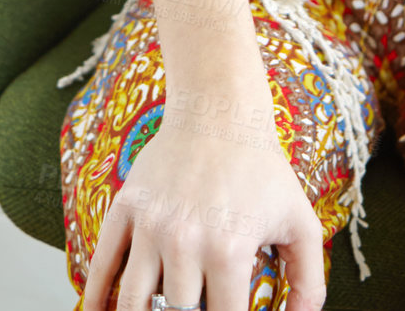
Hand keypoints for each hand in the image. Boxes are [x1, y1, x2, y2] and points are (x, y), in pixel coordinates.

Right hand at [81, 88, 327, 310]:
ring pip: (134, 301)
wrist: (219, 112)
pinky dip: (96, 297)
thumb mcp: (300, 222)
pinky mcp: (126, 208)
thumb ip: (309, 281)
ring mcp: (150, 226)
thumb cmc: (262, 170)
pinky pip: (102, 263)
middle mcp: (184, 242)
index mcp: (228, 250)